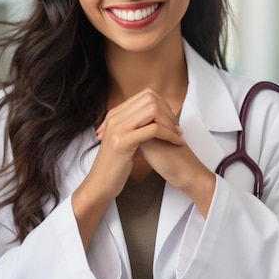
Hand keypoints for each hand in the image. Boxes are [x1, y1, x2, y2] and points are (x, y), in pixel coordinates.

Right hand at [72, 88, 184, 247]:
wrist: (100, 183)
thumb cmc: (115, 165)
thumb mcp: (124, 140)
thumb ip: (136, 127)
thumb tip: (155, 119)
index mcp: (115, 115)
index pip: (145, 95)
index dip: (163, 106)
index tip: (171, 121)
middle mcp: (115, 117)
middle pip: (150, 99)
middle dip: (168, 112)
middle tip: (177, 128)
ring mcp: (118, 128)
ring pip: (153, 111)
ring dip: (169, 122)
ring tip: (177, 136)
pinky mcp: (123, 142)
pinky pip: (153, 129)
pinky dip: (169, 134)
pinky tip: (175, 143)